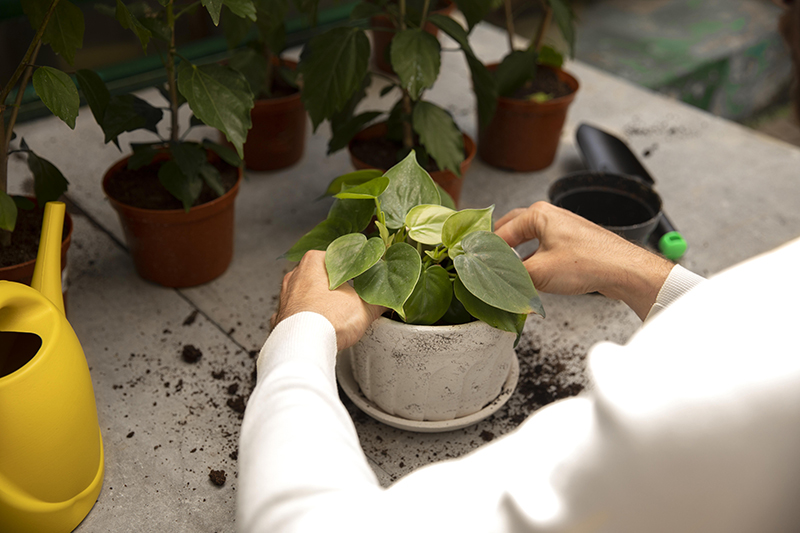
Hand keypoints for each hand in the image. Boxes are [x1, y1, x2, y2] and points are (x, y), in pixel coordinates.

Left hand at [271, 250, 384, 349]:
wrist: (304, 346)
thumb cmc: (329, 319)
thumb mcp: (365, 308)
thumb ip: (378, 301)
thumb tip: (386, 301)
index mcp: (314, 261)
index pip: (338, 258)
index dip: (353, 270)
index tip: (362, 279)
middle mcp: (295, 274)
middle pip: (320, 275)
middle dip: (335, 286)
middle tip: (351, 298)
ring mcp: (285, 296)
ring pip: (306, 294)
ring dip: (320, 302)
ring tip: (336, 315)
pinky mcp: (280, 316)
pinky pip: (297, 313)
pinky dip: (306, 319)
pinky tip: (317, 327)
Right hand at [495, 202, 673, 319]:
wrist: (624, 269)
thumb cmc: (590, 262)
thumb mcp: (539, 273)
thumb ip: (512, 277)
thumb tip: (495, 283)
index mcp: (537, 214)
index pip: (500, 232)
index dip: (486, 251)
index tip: (477, 265)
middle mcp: (549, 215)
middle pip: (512, 230)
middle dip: (499, 248)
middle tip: (487, 265)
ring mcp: (562, 227)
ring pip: (528, 240)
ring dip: (516, 256)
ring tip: (507, 273)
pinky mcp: (572, 241)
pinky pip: (543, 248)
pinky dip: (532, 260)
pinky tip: (531, 276)